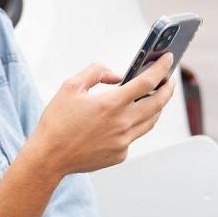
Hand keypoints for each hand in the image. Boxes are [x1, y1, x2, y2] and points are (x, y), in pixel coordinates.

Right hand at [24, 53, 176, 178]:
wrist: (49, 157)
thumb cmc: (57, 122)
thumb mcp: (71, 86)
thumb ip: (96, 72)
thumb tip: (117, 75)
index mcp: (111, 104)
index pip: (147, 82)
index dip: (161, 68)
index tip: (168, 59)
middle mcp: (122, 124)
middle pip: (158, 103)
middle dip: (167, 88)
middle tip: (168, 79)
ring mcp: (123, 141)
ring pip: (151, 121)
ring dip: (157, 107)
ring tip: (155, 96)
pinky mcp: (120, 154)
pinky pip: (135, 136)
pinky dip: (135, 124)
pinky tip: (128, 118)